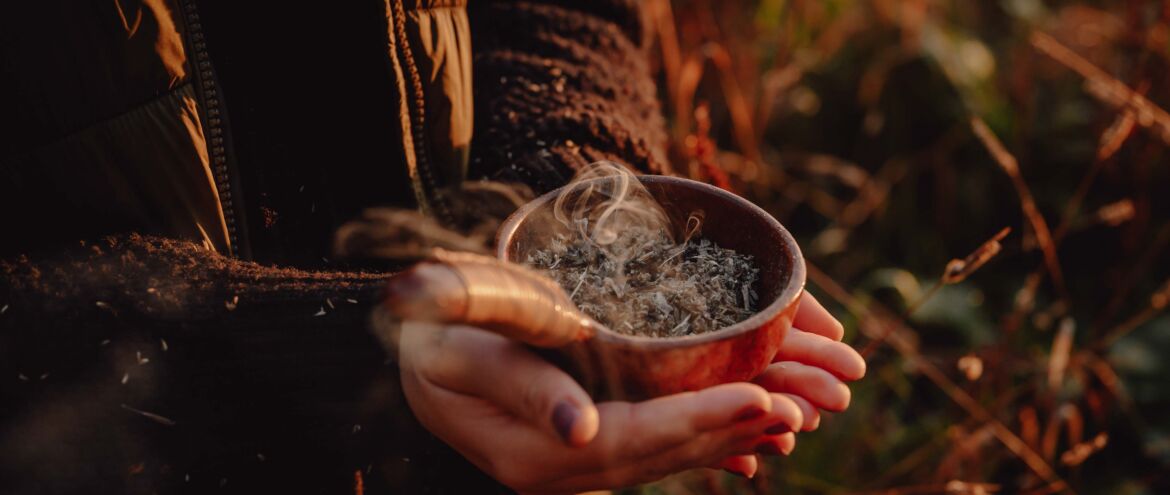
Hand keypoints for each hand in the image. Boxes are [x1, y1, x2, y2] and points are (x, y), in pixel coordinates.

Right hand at [397, 322, 805, 492]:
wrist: (410, 353)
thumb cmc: (431, 339)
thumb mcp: (460, 348)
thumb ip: (518, 384)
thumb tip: (577, 430)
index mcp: (532, 450)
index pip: (631, 439)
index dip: (698, 421)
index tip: (759, 397)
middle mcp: (560, 468)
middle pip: (660, 455)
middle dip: (730, 431)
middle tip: (798, 408)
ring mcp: (573, 463)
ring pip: (664, 457)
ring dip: (727, 439)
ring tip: (788, 420)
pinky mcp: (583, 447)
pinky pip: (652, 449)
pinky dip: (701, 444)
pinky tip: (746, 444)